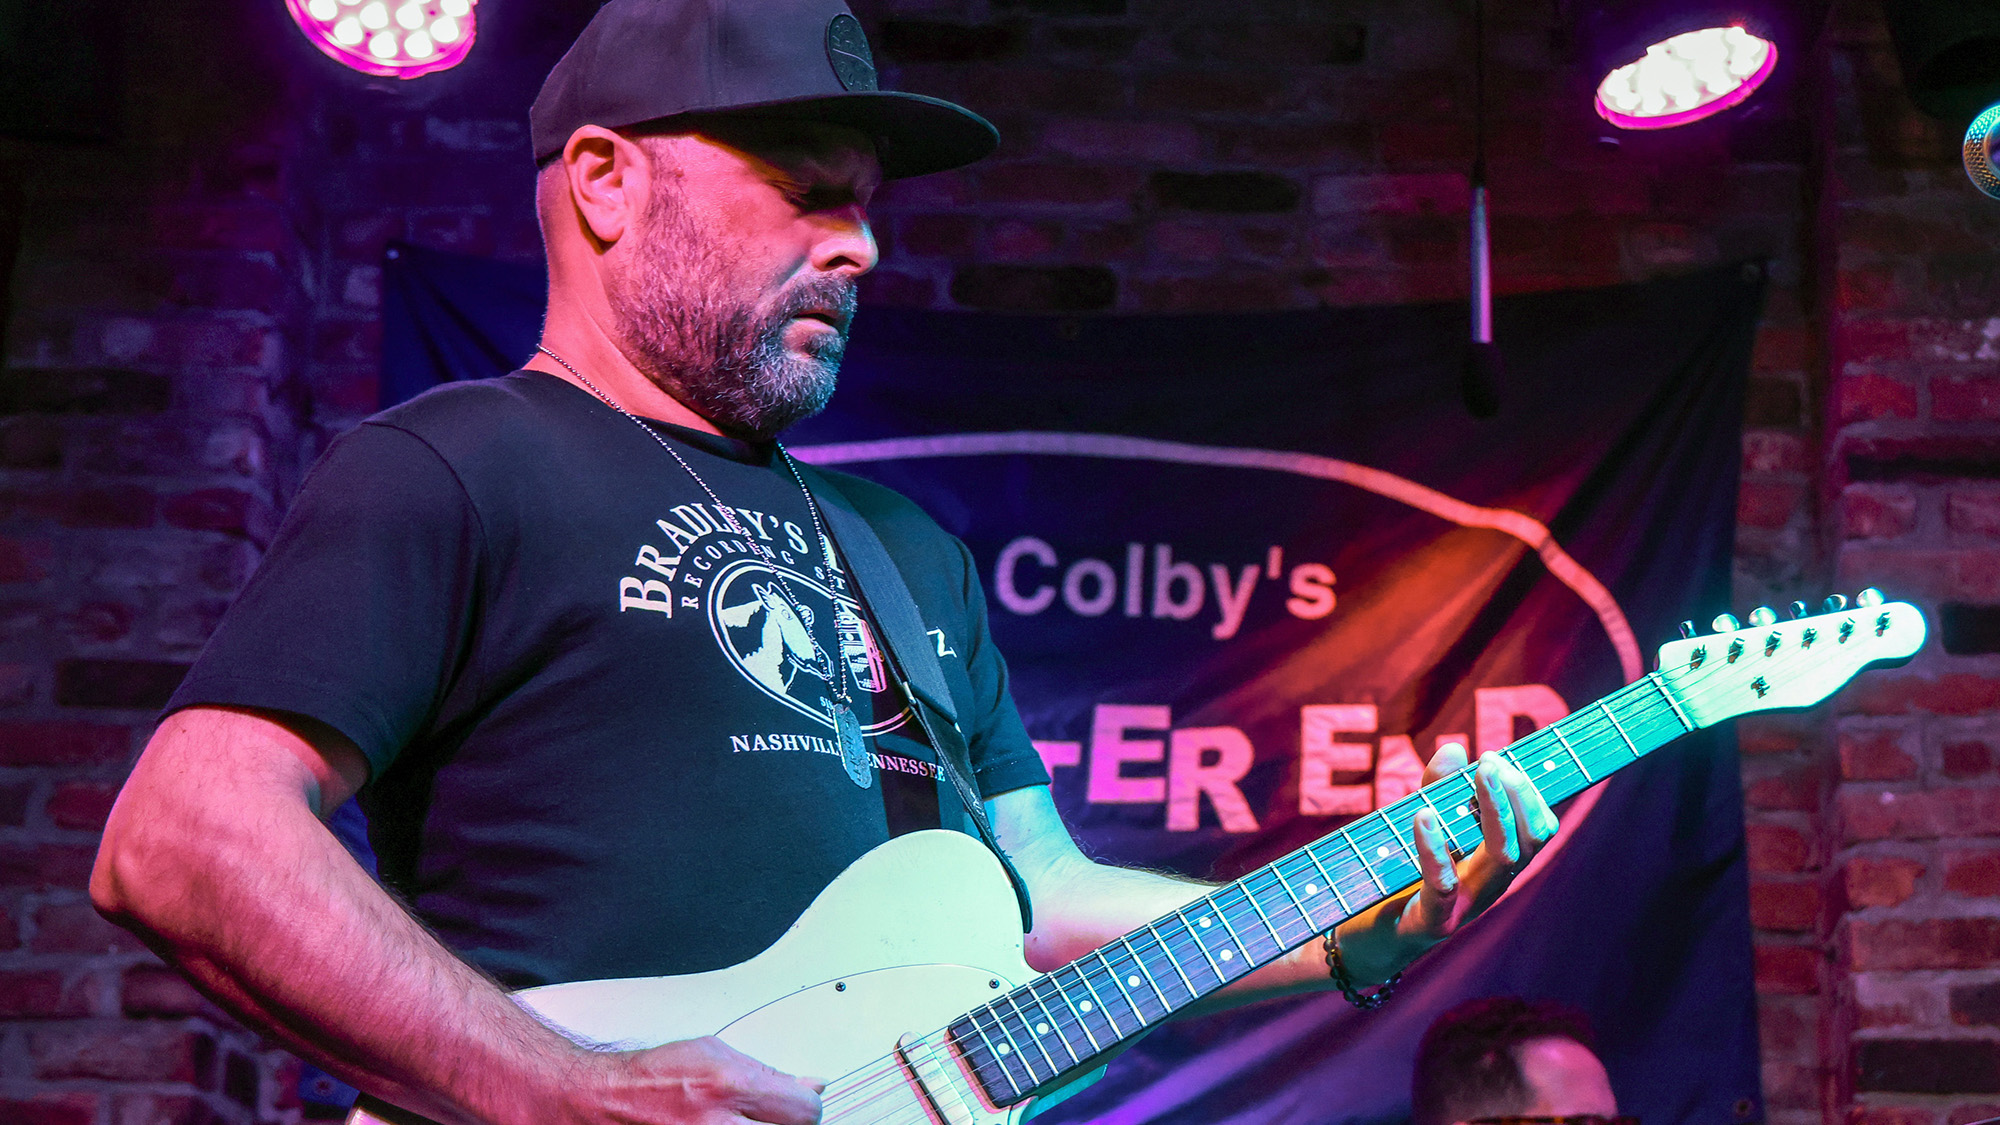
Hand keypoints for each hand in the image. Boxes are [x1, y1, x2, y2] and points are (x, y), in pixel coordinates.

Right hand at [570, 1036, 823, 1124]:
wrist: (607, 1102)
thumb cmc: (654, 1077)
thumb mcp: (713, 1053)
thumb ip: (766, 1072)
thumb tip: (810, 1084)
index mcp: (729, 1087)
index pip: (805, 1109)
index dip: (804, 1103)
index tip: (798, 1102)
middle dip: (786, 1120)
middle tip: (769, 1115)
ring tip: (742, 1121)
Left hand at [1337, 744, 1558, 982]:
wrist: (1362, 940)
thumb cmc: (1397, 878)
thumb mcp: (1418, 826)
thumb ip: (1436, 789)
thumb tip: (1453, 747)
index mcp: (1493, 866)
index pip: (1536, 831)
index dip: (1529, 795)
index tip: (1504, 758)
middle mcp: (1489, 888)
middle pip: (1527, 842)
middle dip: (1518, 795)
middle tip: (1495, 761)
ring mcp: (1465, 908)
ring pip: (1501, 860)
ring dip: (1494, 810)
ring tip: (1481, 772)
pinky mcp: (1430, 923)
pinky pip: (1443, 885)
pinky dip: (1435, 847)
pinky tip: (1423, 815)